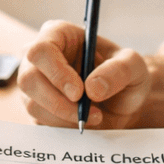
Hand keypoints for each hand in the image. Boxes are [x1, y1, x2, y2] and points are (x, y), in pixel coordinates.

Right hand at [18, 20, 151, 128]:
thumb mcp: (134, 66)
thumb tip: (92, 88)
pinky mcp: (37, 108)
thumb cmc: (124, 75)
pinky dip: (64, 127)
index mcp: (59, 35)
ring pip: (32, 104)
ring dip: (64, 117)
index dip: (56, 72)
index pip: (41, 50)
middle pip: (29, 79)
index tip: (78, 92)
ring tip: (95, 117)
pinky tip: (84, 123)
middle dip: (57, 102)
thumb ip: (119, 70)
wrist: (122, 102)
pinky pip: (40, 122)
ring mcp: (35, 85)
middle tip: (86, 113)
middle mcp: (40, 59)